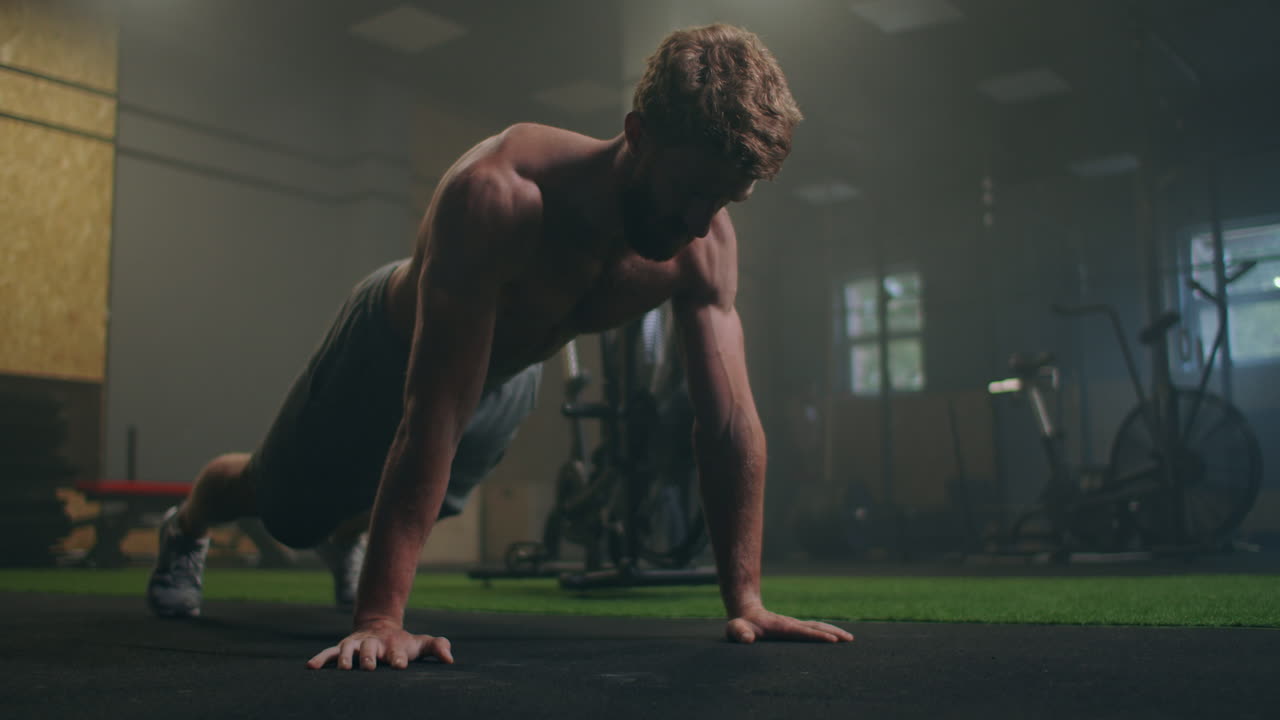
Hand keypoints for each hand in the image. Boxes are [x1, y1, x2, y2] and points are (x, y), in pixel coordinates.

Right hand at [306, 620, 454, 670]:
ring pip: (349, 649)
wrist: (381, 627)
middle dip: (370, 657)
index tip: (400, 665)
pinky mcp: (343, 648)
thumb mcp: (421, 643)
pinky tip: (310, 667)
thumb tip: (450, 659)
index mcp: (393, 644)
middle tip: (370, 666)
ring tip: (344, 668)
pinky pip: (329, 653)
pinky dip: (320, 659)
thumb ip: (437, 646)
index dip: (398, 657)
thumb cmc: (403, 643)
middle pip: (370, 649)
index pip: (397, 651)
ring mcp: (356, 645)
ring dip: (346, 658)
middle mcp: (373, 644)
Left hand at [725, 606, 853, 643]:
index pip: (802, 632)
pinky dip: (828, 632)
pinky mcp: (796, 628)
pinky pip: (815, 629)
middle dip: (833, 632)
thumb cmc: (741, 625)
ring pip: (818, 626)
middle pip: (816, 627)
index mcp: (781, 627)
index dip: (817, 636)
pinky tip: (837, 638)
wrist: (746, 612)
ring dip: (834, 631)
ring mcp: (795, 625)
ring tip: (850, 639)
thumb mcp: (736, 630)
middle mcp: (792, 624)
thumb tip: (747, 640)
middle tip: (850, 639)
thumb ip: (740, 633)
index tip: (833, 640)